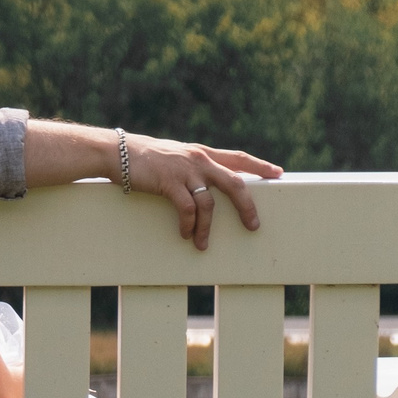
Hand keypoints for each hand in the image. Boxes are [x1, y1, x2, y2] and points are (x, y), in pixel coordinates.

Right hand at [118, 133, 280, 249]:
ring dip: (208, 228)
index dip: (260, 165)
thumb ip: (192, 165)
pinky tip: (185, 234)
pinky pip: (187, 209)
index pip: (238, 157)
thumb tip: (204, 183)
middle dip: (247, 206)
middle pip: (235, 183)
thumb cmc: (144, 157)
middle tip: (254, 226)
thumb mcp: (175, 156)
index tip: (278, 173)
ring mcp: (185, 171)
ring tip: (204, 244)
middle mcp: (199, 160)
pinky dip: (189, 225)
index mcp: (202, 153)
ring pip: (209, 203)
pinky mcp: (170, 183)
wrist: (118, 152)